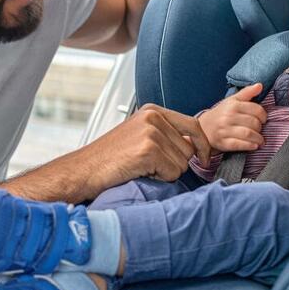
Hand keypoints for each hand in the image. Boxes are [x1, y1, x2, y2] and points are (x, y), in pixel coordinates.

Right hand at [82, 104, 211, 187]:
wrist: (84, 170)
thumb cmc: (109, 158)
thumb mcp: (139, 135)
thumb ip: (165, 134)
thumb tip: (194, 146)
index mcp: (152, 111)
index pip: (194, 125)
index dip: (202, 145)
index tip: (204, 158)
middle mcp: (154, 117)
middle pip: (189, 149)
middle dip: (175, 163)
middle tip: (149, 165)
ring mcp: (152, 132)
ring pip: (182, 163)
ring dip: (166, 172)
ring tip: (142, 167)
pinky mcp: (149, 150)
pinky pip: (172, 173)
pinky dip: (159, 179)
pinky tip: (140, 172)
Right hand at [198, 82, 267, 152]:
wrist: (202, 128)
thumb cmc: (221, 114)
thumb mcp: (232, 100)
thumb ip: (247, 93)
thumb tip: (259, 85)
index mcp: (233, 105)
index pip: (257, 110)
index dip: (263, 116)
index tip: (262, 120)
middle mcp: (228, 117)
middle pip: (254, 123)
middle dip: (260, 128)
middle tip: (259, 130)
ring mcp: (225, 130)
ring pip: (248, 134)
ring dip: (258, 139)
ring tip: (259, 140)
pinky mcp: (223, 143)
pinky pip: (240, 145)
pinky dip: (250, 146)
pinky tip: (254, 146)